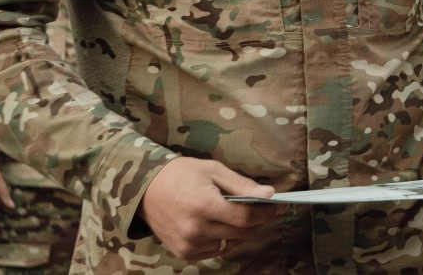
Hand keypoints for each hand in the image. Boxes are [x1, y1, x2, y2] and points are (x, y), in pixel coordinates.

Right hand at [139, 157, 282, 259]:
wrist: (145, 188)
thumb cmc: (182, 174)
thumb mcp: (213, 170)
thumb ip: (242, 185)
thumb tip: (269, 195)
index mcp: (204, 205)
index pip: (245, 218)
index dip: (265, 213)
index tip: (276, 206)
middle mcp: (195, 229)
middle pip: (240, 232)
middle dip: (254, 221)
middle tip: (260, 208)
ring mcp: (188, 244)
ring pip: (230, 243)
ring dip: (238, 230)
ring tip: (234, 213)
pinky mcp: (183, 252)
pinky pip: (215, 250)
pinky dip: (222, 238)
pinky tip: (217, 223)